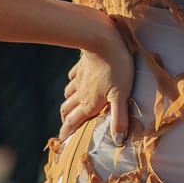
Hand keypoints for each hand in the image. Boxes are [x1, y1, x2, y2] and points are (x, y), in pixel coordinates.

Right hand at [58, 29, 134, 143]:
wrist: (103, 41)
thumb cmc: (116, 69)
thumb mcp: (121, 95)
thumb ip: (119, 118)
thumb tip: (117, 141)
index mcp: (89, 104)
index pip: (73, 122)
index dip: (67, 133)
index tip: (62, 141)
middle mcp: (81, 93)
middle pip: (68, 110)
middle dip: (66, 120)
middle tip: (67, 126)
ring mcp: (80, 79)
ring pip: (68, 94)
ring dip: (69, 103)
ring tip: (71, 108)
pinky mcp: (82, 66)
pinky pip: (73, 77)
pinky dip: (73, 84)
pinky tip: (76, 82)